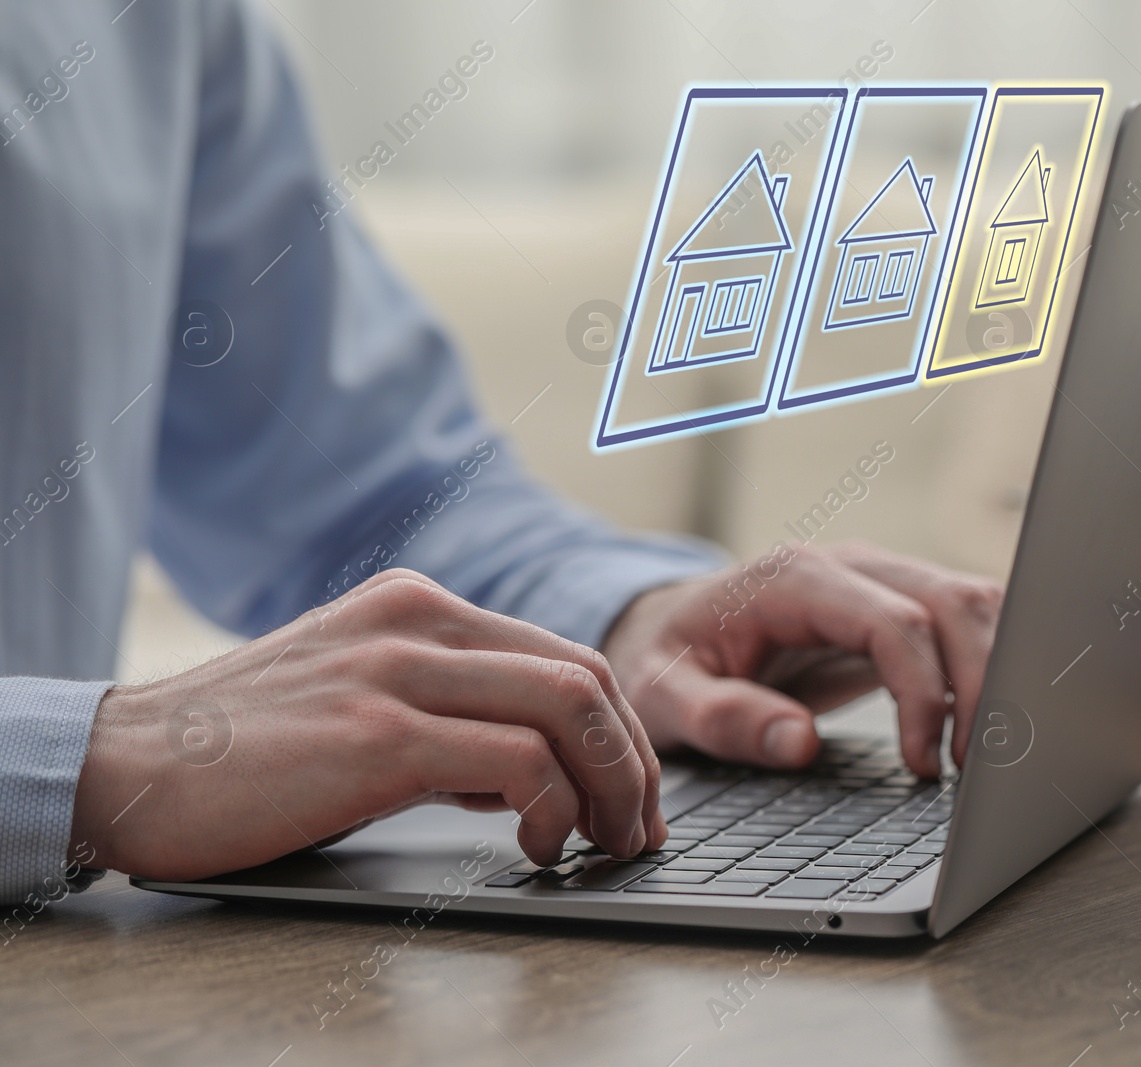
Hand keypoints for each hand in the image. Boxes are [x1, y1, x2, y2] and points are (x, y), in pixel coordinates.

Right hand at [70, 570, 664, 880]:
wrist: (126, 763)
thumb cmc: (246, 747)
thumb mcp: (361, 700)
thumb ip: (449, 715)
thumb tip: (537, 773)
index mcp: (420, 606)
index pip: (564, 655)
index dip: (621, 732)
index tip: (634, 795)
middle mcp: (419, 621)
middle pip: (585, 675)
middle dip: (634, 761)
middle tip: (639, 828)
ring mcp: (399, 671)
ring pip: (570, 705)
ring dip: (613, 785)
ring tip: (602, 843)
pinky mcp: (378, 735)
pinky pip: (518, 760)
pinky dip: (555, 808)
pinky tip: (539, 848)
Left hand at [602, 540, 1001, 778]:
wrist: (667, 629)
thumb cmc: (667, 661)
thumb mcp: (664, 696)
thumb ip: (723, 718)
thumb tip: (801, 741)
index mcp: (793, 579)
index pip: (893, 622)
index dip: (921, 694)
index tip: (922, 763)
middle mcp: (846, 566)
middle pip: (951, 602)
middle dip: (980, 685)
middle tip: (972, 768)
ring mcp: (877, 580)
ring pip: (971, 602)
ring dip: (995, 672)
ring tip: (982, 752)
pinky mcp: (894, 606)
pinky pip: (962, 622)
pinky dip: (987, 667)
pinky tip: (979, 724)